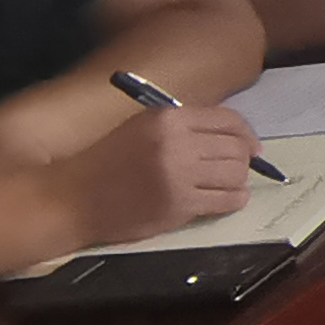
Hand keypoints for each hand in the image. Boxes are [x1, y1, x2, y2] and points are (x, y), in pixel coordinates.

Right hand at [51, 104, 259, 247]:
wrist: (72, 198)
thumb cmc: (105, 163)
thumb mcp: (141, 129)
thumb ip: (182, 128)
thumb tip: (230, 137)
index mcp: (167, 119)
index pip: (227, 120)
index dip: (246, 134)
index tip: (252, 146)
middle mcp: (177, 143)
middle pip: (235, 148)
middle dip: (243, 159)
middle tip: (238, 169)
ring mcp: (179, 176)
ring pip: (235, 174)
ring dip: (239, 180)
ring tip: (230, 185)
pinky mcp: (179, 206)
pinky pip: (225, 200)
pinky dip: (234, 200)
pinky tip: (228, 200)